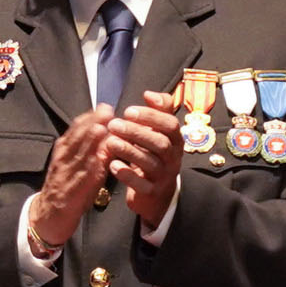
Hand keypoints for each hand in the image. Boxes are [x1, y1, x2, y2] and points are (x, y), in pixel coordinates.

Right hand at [26, 114, 114, 257]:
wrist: (47, 217)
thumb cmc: (65, 188)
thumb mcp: (73, 165)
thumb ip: (86, 150)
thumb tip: (106, 133)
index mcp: (63, 152)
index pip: (75, 130)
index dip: (89, 118)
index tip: (104, 107)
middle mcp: (62, 161)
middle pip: (76, 139)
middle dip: (91, 124)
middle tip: (107, 111)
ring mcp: (64, 177)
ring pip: (77, 157)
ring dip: (89, 143)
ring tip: (101, 130)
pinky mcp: (69, 194)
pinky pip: (79, 180)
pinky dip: (88, 169)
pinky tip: (97, 162)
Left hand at [102, 90, 185, 228]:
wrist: (157, 192)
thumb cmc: (154, 154)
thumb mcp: (160, 132)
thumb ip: (158, 110)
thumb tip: (149, 94)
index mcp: (175, 140)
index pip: (170, 125)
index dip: (151, 116)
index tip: (128, 111)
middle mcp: (173, 158)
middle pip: (160, 144)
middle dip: (137, 132)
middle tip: (114, 125)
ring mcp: (164, 176)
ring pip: (150, 163)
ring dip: (129, 151)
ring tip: (110, 142)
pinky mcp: (152, 192)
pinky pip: (142, 185)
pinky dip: (127, 175)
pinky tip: (113, 165)